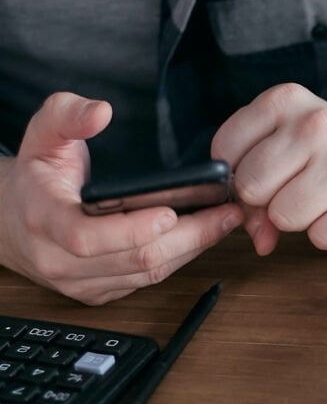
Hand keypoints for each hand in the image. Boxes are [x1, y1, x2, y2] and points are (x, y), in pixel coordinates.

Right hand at [0, 93, 243, 304]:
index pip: (87, 237)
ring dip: (193, 249)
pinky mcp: (99, 293)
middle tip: (227, 212)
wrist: (6, 222)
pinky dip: (181, 260)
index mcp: (44, 221)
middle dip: (190, 236)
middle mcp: (60, 260)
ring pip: (148, 274)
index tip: (172, 211)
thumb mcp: (41, 136)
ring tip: (225, 221)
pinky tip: (203, 237)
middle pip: (136, 259)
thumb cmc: (34, 178)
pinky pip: (148, 282)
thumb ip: (66, 115)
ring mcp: (81, 283)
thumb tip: (100, 111)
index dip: (133, 229)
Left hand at [210, 83, 326, 255]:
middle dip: (269, 202)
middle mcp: (317, 123)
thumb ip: (252, 188)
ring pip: (285, 217)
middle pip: (252, 188)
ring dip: (301, 221)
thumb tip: (259, 238)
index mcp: (287, 100)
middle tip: (297, 192)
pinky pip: (323, 237)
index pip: (225, 152)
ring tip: (324, 201)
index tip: (267, 176)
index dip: (239, 177)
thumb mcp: (284, 150)